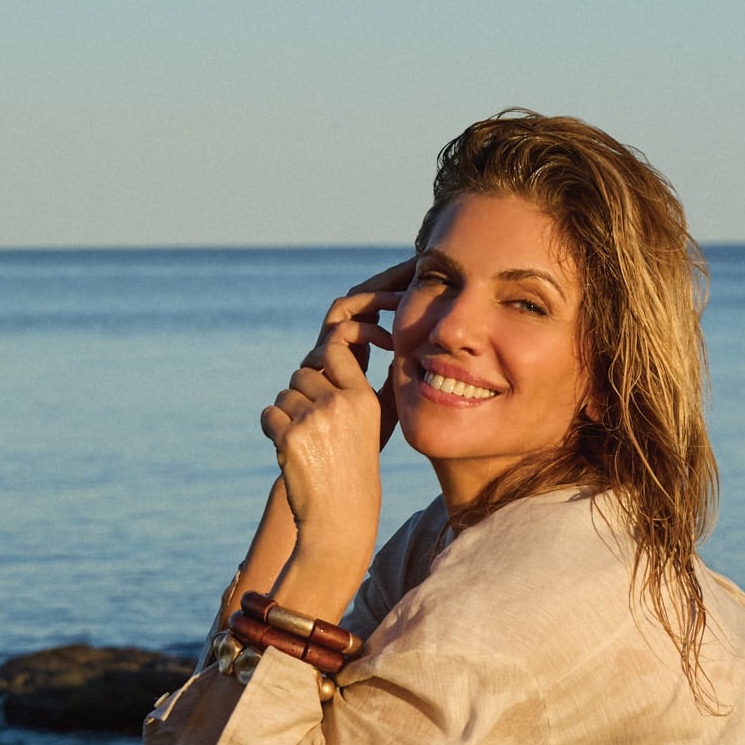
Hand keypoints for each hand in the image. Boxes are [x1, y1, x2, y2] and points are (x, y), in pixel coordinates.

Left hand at [259, 260, 414, 598]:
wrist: (340, 520)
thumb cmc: (354, 477)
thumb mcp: (368, 431)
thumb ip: (352, 397)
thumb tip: (328, 361)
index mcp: (364, 399)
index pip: (336, 352)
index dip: (321, 359)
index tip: (318, 375)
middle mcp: (340, 403)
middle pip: (302, 373)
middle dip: (299, 394)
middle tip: (308, 426)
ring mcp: (314, 418)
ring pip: (283, 394)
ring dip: (285, 414)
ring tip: (303, 445)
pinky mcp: (289, 436)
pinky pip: (268, 415)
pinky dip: (272, 430)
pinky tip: (288, 451)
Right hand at [303, 258, 415, 449]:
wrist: (326, 475)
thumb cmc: (357, 444)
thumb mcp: (386, 406)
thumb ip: (398, 381)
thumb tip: (426, 362)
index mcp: (349, 354)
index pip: (368, 308)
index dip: (392, 290)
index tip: (423, 278)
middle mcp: (330, 350)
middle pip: (353, 298)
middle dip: (384, 281)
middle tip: (415, 268)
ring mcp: (320, 357)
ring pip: (341, 309)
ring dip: (374, 301)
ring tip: (405, 302)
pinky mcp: (317, 366)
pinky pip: (340, 335)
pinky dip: (367, 332)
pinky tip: (391, 342)